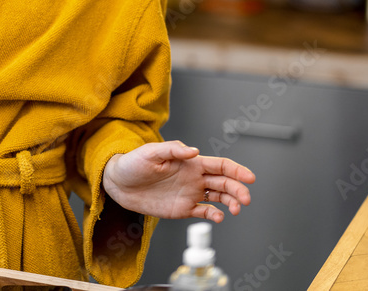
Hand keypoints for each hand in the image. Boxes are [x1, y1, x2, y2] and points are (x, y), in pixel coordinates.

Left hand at [102, 140, 254, 223]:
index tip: (249, 178)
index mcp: (190, 163)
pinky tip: (218, 217)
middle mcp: (194, 178)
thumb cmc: (133, 163)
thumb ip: (173, 150)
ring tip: (235, 210)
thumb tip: (194, 151)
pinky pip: (203, 212)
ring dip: (231, 203)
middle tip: (245, 199)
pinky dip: (214, 216)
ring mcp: (190, 194)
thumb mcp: (151, 152)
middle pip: (224, 183)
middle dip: (238, 190)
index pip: (220, 165)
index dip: (237, 170)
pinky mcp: (183, 208)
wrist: (118, 183)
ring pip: (219, 198)